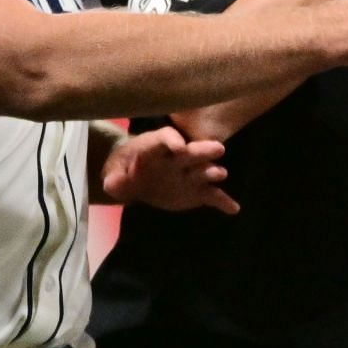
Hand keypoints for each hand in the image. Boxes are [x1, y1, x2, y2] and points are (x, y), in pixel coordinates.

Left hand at [102, 126, 237, 214]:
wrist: (136, 177)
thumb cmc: (125, 168)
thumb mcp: (114, 173)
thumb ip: (115, 179)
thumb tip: (114, 184)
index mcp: (157, 146)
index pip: (166, 139)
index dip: (172, 142)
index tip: (179, 148)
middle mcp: (178, 157)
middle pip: (192, 151)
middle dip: (203, 150)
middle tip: (217, 149)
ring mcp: (190, 174)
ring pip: (204, 171)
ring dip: (212, 172)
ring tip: (220, 174)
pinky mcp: (197, 191)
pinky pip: (212, 196)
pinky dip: (223, 201)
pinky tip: (233, 208)